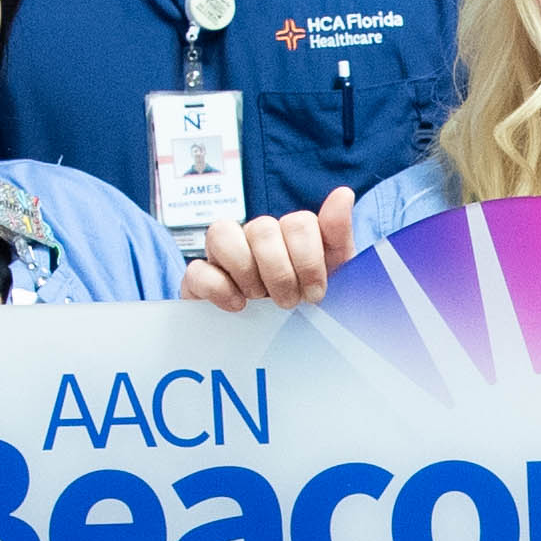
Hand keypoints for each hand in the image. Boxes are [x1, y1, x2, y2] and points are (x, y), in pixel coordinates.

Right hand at [178, 204, 361, 313]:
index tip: (315, 293)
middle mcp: (255, 238)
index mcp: (289, 234)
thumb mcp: (334, 274)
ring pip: (221, 233)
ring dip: (247, 271)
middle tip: (289, 302)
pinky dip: (218, 288)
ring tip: (259, 299)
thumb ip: (337, 234)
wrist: (279, 346)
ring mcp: (223, 256)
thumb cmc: (306, 304)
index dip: (308, 259)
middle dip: (280, 271)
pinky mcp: (198, 281)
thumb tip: (343, 194)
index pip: (298, 223)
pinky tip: (237, 306)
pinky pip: (197, 269)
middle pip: (262, 228)